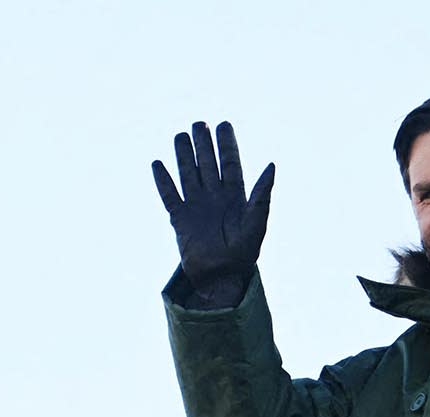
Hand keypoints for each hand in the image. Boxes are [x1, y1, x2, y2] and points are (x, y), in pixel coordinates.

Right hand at [152, 120, 275, 307]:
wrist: (221, 278)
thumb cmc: (243, 253)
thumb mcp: (257, 221)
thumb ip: (262, 194)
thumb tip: (271, 165)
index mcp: (235, 197)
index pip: (230, 163)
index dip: (227, 144)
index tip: (223, 125)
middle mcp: (215, 198)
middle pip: (208, 164)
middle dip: (203, 144)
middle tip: (199, 124)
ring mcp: (196, 208)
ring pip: (188, 175)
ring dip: (184, 156)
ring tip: (180, 136)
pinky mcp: (180, 220)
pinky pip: (169, 196)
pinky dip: (163, 181)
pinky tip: (158, 165)